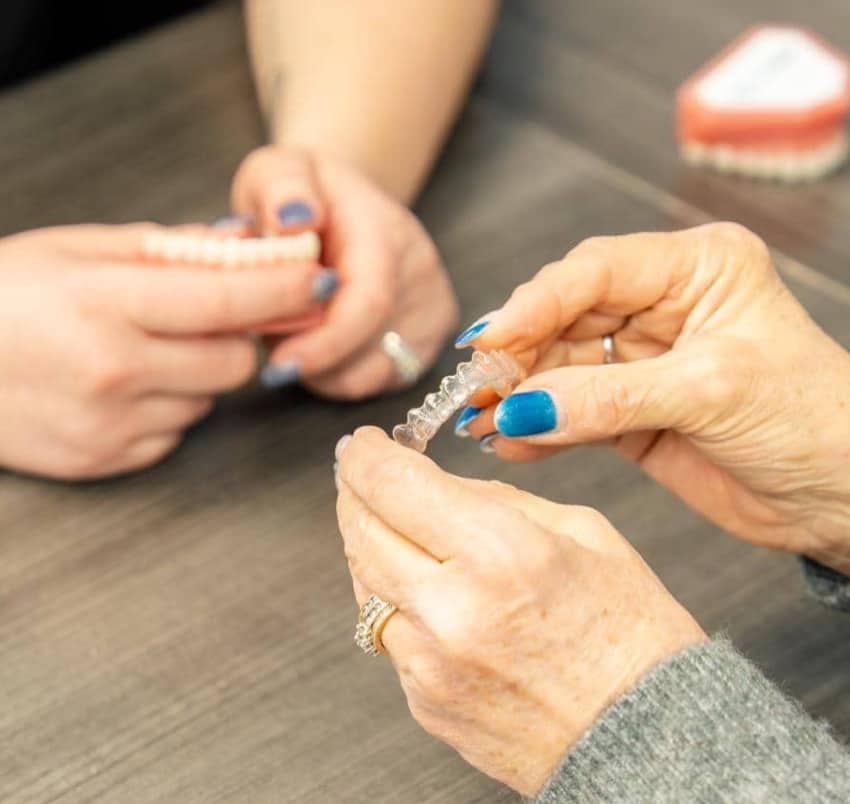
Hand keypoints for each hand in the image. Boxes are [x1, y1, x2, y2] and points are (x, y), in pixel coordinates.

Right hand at [0, 224, 328, 478]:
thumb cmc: (4, 293)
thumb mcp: (78, 250)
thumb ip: (170, 250)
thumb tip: (246, 246)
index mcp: (107, 304)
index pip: (230, 300)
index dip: (285, 290)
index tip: (318, 278)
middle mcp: (114, 371)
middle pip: (235, 362)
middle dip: (236, 337)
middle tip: (205, 316)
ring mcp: (110, 425)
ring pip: (208, 400)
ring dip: (198, 373)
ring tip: (145, 350)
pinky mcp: (105, 461)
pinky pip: (175, 433)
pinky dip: (168, 408)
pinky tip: (123, 386)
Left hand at [231, 146, 458, 398]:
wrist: (345, 202)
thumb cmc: (302, 192)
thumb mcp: (278, 169)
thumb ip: (281, 189)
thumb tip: (293, 223)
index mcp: (388, 233)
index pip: (369, 303)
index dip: (327, 344)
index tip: (279, 364)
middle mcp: (422, 274)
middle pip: (371, 349)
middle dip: (314, 361)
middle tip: (270, 344)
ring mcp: (432, 310)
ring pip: (374, 375)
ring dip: (324, 372)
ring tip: (295, 334)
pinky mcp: (428, 341)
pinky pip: (380, 382)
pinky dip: (341, 376)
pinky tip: (320, 345)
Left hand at [336, 427, 704, 795]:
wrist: (645, 739)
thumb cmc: (631, 634)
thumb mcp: (581, 532)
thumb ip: (496, 500)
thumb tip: (436, 485)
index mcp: (498, 552)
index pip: (392, 483)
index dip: (365, 453)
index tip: (364, 443)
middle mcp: (451, 610)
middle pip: (359, 529)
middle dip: (354, 490)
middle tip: (363, 472)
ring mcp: (429, 664)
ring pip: (361, 582)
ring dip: (366, 541)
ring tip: (392, 523)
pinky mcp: (424, 701)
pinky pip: (387, 633)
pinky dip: (393, 598)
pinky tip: (423, 587)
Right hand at [459, 223, 849, 572]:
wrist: (846, 498)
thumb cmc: (815, 421)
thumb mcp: (710, 393)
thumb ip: (609, 398)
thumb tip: (520, 408)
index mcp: (696, 269)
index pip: (595, 271)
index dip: (536, 303)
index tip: (490, 341)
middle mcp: (664, 306)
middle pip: (567, 318)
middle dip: (520, 354)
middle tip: (477, 388)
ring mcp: (643, 361)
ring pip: (561, 368)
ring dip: (521, 397)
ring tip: (481, 422)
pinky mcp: (631, 411)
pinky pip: (571, 413)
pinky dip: (540, 430)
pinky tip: (510, 444)